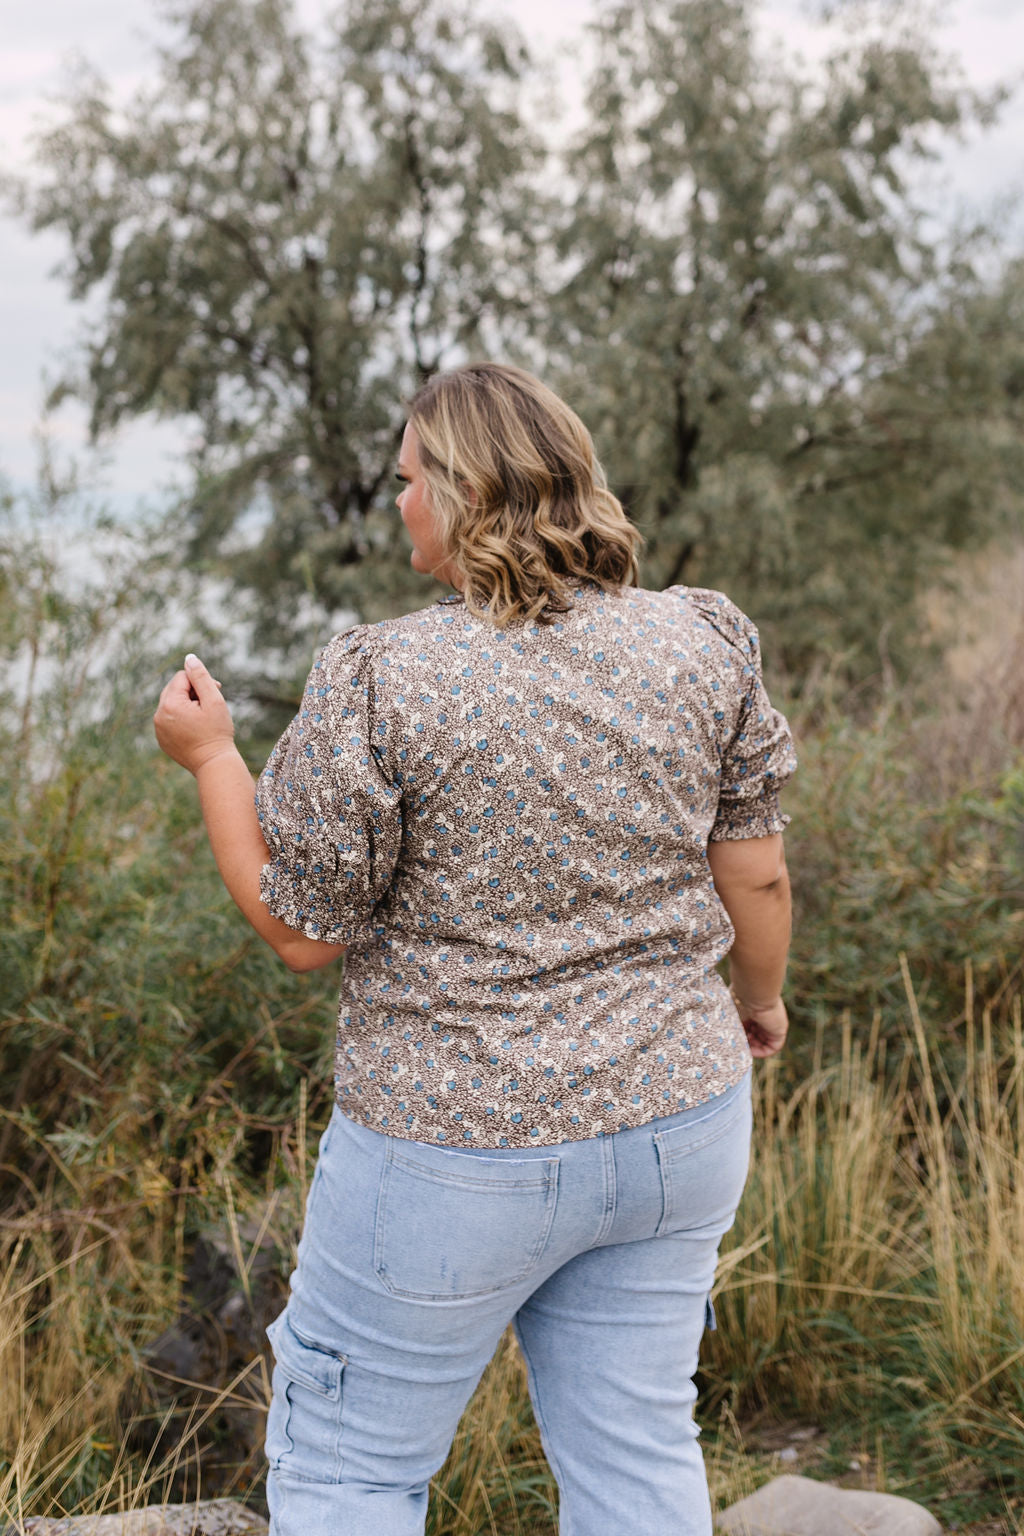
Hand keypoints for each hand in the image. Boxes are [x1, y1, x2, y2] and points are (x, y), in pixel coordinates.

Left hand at [154, 654, 235, 774]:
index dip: (200, 682)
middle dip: (193, 693)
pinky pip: (170, 719)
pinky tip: (196, 729)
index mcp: (169, 704)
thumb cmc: (217, 732)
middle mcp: (158, 715)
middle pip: (174, 689)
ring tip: (203, 719)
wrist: (213, 764)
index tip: (216, 693)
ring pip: (172, 704)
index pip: (182, 677)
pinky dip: (182, 719)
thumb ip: (201, 677)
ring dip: (187, 705)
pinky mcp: (162, 739)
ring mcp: (158, 729)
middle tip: (210, 706)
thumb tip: (189, 658)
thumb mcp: (214, 700)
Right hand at [733, 995, 788, 1058]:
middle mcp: (764, 1017)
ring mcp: (772, 1023)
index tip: (732, 1037)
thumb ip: (731, 1027)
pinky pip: (773, 1047)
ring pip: (763, 1042)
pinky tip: (751, 1051)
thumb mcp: (732, 1016)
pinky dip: (762, 1052)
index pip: (748, 1028)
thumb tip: (724, 1041)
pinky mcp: (780, 1030)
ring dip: (752, 1047)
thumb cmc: (739, 1000)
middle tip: (737, 1042)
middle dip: (745, 1042)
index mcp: (753, 1010)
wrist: (753, 992)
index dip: (740, 1035)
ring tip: (742, 1046)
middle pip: (756, 1036)